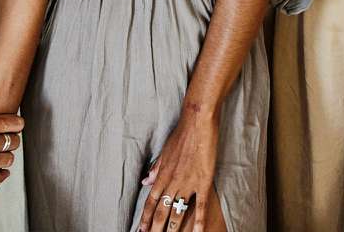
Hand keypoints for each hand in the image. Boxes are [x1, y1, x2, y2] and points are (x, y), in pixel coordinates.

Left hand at [137, 107, 220, 231]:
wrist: (197, 122)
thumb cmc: (181, 134)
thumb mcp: (164, 151)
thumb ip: (155, 169)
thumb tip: (145, 181)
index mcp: (161, 175)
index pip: (150, 203)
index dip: (144, 219)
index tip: (141, 231)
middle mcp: (172, 182)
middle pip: (160, 212)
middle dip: (154, 229)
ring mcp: (187, 184)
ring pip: (177, 213)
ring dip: (172, 230)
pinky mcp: (203, 182)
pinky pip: (200, 207)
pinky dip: (198, 222)